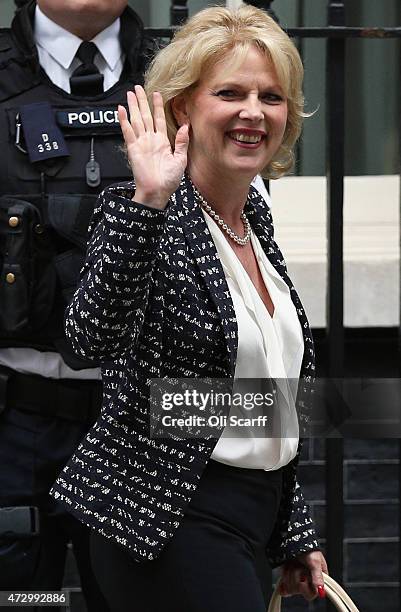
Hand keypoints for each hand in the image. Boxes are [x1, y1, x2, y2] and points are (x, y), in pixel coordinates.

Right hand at [118, 85, 188, 208]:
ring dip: (133, 107)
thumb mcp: (180, 159)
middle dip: (142, 101)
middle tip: (138, 88)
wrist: (158, 192)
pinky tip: (121, 110)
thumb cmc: (169, 180)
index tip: (156, 94)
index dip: (157, 106)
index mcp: (162, 142)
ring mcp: (141, 143)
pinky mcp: (133, 149)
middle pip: (145, 116)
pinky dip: (123, 121)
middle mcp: (150, 140)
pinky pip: (127, 132)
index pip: (159, 119)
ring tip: (130, 94)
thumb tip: (185, 127)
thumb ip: (181, 142)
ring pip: (136, 120)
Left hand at [279, 550, 327, 600]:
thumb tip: (321, 591)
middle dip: (295, 577)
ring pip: (289, 587)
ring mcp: (296, 580)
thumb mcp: (315, 561)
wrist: (292, 540)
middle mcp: (306, 581)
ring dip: (289, 574)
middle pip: (298, 591)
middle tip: (298, 567)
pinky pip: (283, 588)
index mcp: (317, 580)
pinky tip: (285, 573)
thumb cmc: (306, 548)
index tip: (303, 580)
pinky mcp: (287, 579)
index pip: (311, 594)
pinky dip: (283, 580)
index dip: (305, 589)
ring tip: (292, 564)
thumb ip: (318, 577)